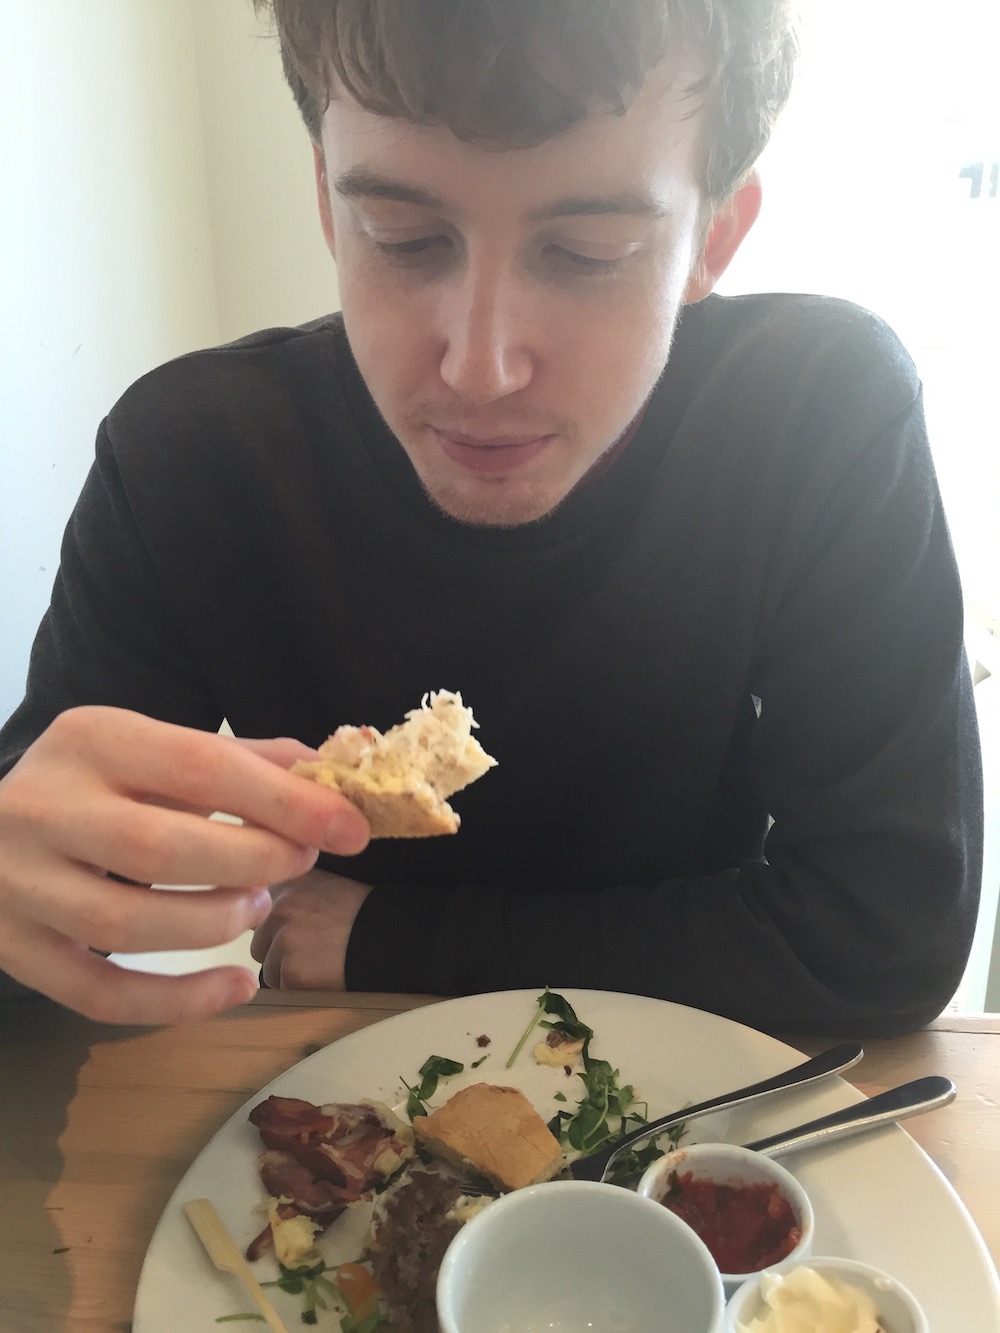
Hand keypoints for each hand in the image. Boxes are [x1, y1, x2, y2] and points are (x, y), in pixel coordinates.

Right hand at [0, 706, 369, 1024]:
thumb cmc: (89, 784)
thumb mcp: (149, 749)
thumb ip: (236, 759)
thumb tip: (326, 770)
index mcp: (91, 740)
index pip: (199, 766)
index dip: (284, 801)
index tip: (349, 827)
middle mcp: (44, 808)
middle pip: (160, 848)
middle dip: (252, 860)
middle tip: (298, 863)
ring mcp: (20, 885)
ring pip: (125, 926)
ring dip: (213, 923)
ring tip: (255, 904)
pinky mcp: (15, 949)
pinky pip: (97, 996)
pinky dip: (176, 1002)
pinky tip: (235, 988)